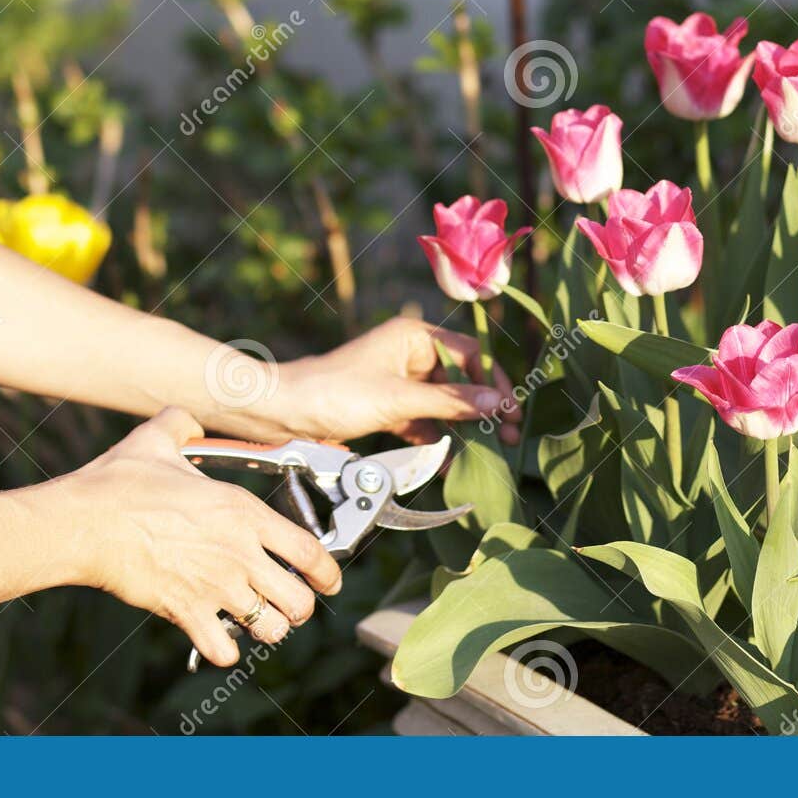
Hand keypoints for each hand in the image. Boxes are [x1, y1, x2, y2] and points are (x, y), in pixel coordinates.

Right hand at [65, 407, 341, 667]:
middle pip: (300, 602)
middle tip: (285, 602)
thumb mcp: (158, 438)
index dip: (328, 573)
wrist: (83, 522)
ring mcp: (215, 587)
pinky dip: (224, 650)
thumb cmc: (118, 483)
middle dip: (298, 607)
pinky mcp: (185, 613)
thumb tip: (185, 419)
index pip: (311, 552)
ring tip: (252, 618)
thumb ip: (182, 423)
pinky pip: (223, 652)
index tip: (328, 582)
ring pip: (269, 630)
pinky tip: (216, 634)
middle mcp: (238, 553)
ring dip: (265, 628)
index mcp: (242, 512)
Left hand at [280, 316, 522, 444]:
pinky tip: (452, 461)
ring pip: (444, 403)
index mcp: (414, 337)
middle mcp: (410, 354)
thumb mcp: (399, 399)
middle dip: (484, 407)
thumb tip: (498, 401)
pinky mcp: (389, 407)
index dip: (493, 380)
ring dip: (464, 427)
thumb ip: (451, 401)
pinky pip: (424, 421)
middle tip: (510, 433)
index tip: (512, 408)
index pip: (468, 354)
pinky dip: (437, 439)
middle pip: (460, 379)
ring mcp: (400, 382)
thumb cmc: (336, 393)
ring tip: (489, 450)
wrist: (285, 414)